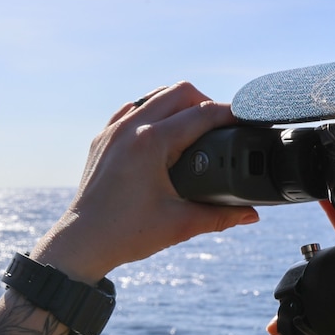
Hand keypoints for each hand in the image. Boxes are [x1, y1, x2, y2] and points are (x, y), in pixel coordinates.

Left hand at [32, 82, 259, 282]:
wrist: (83, 242)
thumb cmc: (126, 234)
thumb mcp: (181, 224)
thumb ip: (221, 216)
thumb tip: (251, 215)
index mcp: (151, 142)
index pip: (201, 114)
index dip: (230, 114)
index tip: (246, 119)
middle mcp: (130, 128)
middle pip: (179, 92)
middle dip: (206, 101)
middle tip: (221, 124)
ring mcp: (113, 130)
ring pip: (154, 95)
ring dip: (178, 103)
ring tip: (195, 124)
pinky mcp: (102, 139)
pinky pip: (132, 109)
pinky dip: (152, 111)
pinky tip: (162, 130)